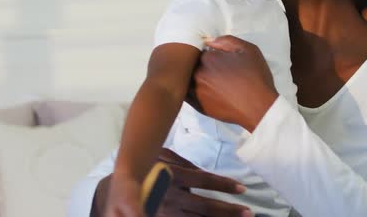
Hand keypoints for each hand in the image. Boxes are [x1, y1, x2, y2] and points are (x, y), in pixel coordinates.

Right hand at [92, 148, 251, 216]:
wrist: (117, 190)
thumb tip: (204, 173)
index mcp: (171, 176)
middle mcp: (169, 197)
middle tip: (249, 212)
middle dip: (229, 211)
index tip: (242, 189)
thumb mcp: (163, 156)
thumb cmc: (146, 168)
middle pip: (205, 206)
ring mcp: (165, 213)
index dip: (223, 185)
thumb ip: (184, 163)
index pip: (203, 181)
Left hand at [191, 36, 278, 131]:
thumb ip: (227, 41)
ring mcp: (195, 90)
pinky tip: (204, 91)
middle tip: (214, 72)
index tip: (216, 59)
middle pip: (191, 65)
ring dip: (193, 78)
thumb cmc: (256, 77)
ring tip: (210, 82)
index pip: (199, 50)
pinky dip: (191, 91)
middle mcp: (198, 73)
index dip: (207, 54)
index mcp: (208, 58)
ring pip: (187, 79)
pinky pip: (187, 94)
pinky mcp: (197, 105)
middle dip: (199, 65)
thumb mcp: (248, 50)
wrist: (259, 107)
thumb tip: (210, 41)